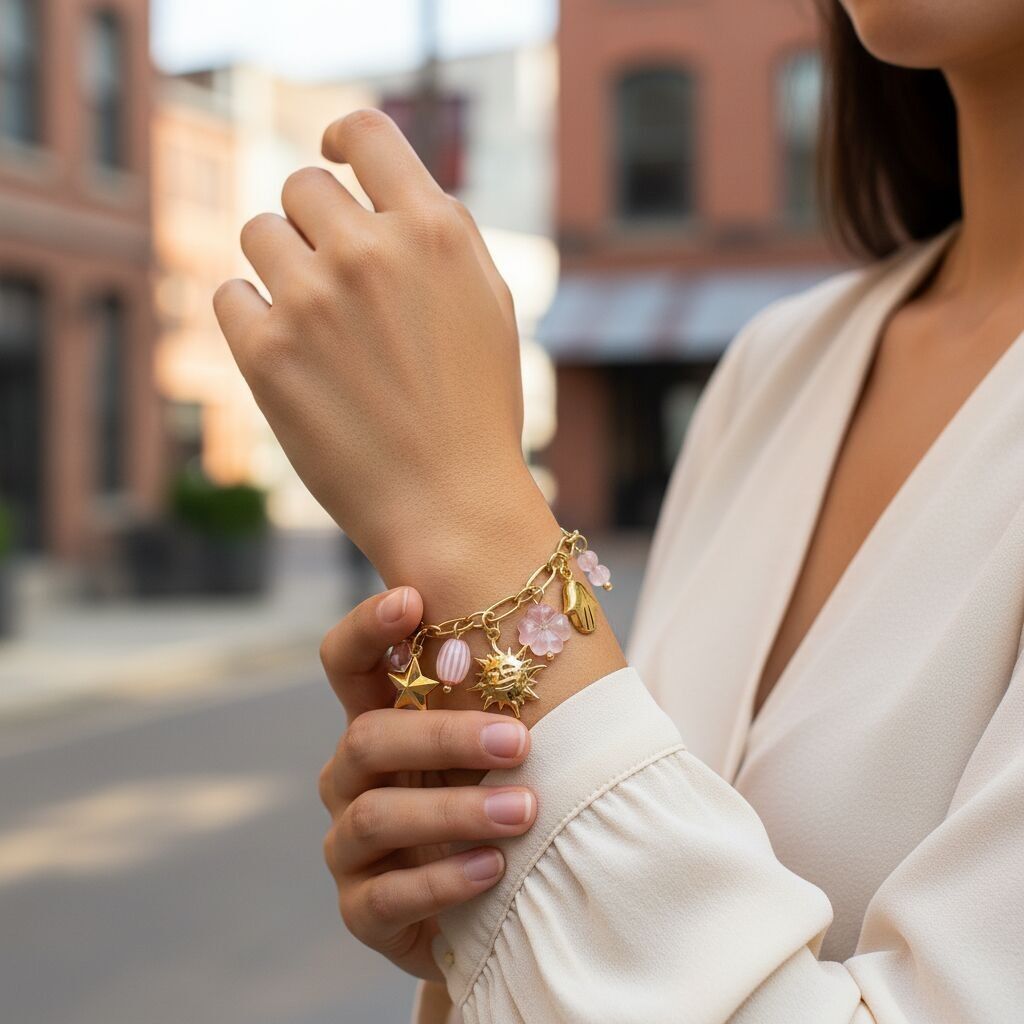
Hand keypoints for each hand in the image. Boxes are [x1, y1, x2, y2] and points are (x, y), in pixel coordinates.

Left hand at [213, 109, 541, 573]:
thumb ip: (434, 233)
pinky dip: (252, 316)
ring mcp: (313, 300)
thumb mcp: (486, 303)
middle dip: (314, 224)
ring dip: (280, 266)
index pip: (366, 134)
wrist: (451, 503)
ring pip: (259, 233)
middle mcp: (370, 252)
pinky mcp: (266, 353)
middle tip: (336, 280)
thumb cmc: (477, 407)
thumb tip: (375, 186)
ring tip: (315, 323)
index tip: (333, 157)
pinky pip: (230, 295)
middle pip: (303, 186)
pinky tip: (289, 353)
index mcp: (435, 231)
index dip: (342, 138)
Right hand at [318, 586, 538, 979]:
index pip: (347, 663)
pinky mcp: (360, 910)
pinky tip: (493, 870)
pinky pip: (386, 894)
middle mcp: (352, 777)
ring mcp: (349, 845)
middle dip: (442, 736)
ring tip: (523, 812)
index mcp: (380, 725)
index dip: (366, 628)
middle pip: (367, 738)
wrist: (489, 907)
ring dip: (454, 812)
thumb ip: (500, 706)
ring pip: (376, 815)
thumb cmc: (494, 805)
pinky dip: (443, 880)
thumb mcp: (494, 754)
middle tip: (517, 741)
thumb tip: (557, 634)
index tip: (412, 599)